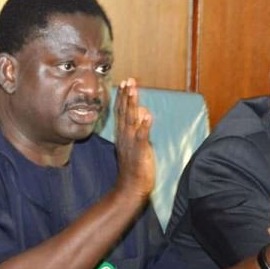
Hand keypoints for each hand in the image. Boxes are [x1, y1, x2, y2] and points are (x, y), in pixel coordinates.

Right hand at [113, 78, 154, 198]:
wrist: (130, 187)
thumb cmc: (134, 167)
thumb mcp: (135, 145)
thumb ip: (138, 129)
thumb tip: (144, 113)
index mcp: (122, 135)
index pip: (121, 112)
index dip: (123, 97)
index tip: (125, 84)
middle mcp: (124, 136)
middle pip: (124, 112)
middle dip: (126, 96)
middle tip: (128, 81)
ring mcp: (130, 143)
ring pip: (130, 121)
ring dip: (132, 105)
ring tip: (133, 92)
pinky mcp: (139, 152)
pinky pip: (141, 137)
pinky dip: (144, 126)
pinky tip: (147, 116)